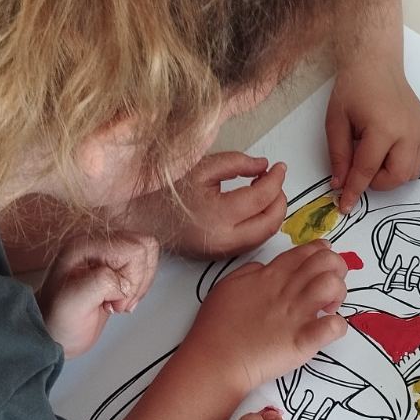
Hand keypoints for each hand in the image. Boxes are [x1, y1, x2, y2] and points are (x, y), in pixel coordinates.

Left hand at [37, 232, 159, 358]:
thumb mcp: (73, 302)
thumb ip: (101, 283)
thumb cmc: (57, 319)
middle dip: (138, 281)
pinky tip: (119, 299)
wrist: (55, 331)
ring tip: (117, 300)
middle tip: (116, 300)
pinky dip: (139, 288)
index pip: (134, 249)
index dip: (132, 279)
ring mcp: (109, 253)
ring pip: (148, 254)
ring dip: (140, 284)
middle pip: (145, 247)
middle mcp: (98, 244)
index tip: (112, 301)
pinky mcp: (118, 265)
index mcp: (85, 245)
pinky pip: (145, 266)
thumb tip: (125, 282)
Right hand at [143, 153, 288, 258]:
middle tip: (276, 181)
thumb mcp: (203, 167)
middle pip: (270, 223)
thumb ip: (238, 163)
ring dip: (272, 214)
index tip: (280, 167)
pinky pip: (250, 243)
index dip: (276, 180)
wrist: (140, 215)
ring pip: (263, 236)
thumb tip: (264, 166)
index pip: (261, 198)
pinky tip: (253, 208)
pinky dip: (260, 225)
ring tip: (265, 192)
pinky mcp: (218, 256)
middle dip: (280, 200)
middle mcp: (223, 239)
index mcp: (217, 215)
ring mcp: (221, 252)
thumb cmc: (166, 189)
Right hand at [183, 241, 348, 399]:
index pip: (305, 252)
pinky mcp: (304, 341)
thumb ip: (250, 273)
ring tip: (328, 308)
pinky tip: (328, 329)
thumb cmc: (216, 327)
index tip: (322, 261)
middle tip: (327, 288)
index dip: (321, 251)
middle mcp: (287, 291)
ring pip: (333, 285)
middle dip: (336, 268)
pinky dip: (337, 326)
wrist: (214, 361)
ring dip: (339, 293)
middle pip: (326, 262)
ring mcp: (297, 315)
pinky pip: (333, 326)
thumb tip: (266, 268)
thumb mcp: (227, 286)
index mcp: (270, 276)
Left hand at [326, 57, 419, 211]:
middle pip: (397, 177)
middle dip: (377, 183)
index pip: (367, 170)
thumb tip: (340, 184)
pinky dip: (405, 166)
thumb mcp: (336, 122)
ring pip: (411, 173)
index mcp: (383, 128)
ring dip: (391, 175)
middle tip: (361, 170)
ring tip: (376, 158)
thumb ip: (338, 155)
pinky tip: (391, 153)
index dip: (354, 191)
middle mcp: (408, 132)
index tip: (345, 206)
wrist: (377, 64)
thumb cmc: (354, 88)